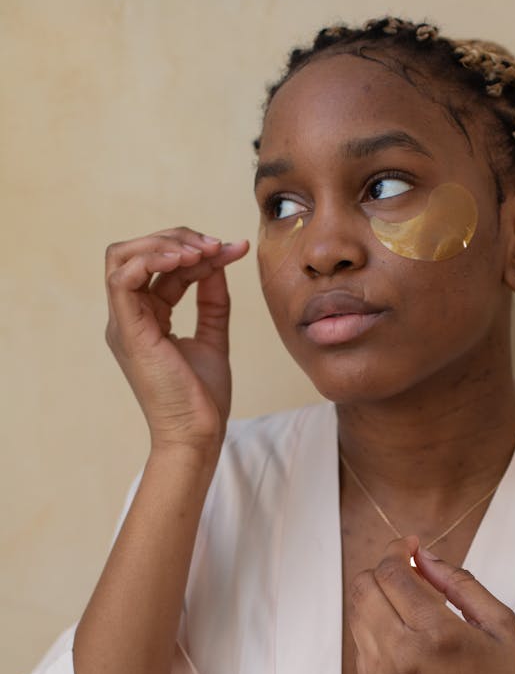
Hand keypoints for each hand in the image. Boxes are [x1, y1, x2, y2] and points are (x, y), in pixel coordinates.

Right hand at [104, 227, 249, 453]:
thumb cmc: (203, 397)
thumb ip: (212, 300)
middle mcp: (130, 316)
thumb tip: (218, 261)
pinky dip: (150, 259)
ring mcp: (124, 323)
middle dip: (179, 239)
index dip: (198, 251)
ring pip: (123, 256)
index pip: (164, 267)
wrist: (198, 434)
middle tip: (216, 246)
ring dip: (165, 244)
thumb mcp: (213, 336)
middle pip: (138, 252)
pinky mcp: (128, 332)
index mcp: (146, 317)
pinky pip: (121, 279)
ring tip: (202, 251)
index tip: (233, 249)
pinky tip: (185, 260)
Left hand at [348, 537, 514, 673]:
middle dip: (381, 569)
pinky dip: (377, 629)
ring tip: (411, 604)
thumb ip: (459, 582)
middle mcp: (400, 658)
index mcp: (437, 636)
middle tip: (408, 570)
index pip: (391, 573)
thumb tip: (422, 555)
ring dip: (377, 598)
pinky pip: (361, 646)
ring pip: (356, 616)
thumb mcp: (500, 624)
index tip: (410, 544)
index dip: (397, 549)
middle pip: (362, 589)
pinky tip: (408, 636)